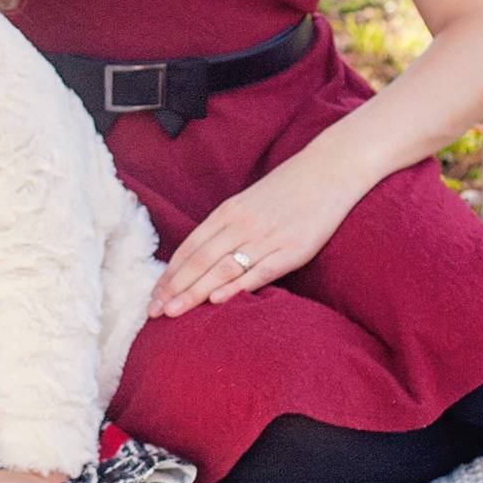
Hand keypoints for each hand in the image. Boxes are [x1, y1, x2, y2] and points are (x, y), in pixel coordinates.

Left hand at [148, 148, 364, 317]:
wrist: (329, 170)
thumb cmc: (287, 188)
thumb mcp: (248, 202)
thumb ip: (226, 227)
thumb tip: (202, 256)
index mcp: (228, 212)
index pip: (190, 248)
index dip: (169, 274)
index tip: (153, 296)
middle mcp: (242, 224)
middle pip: (200, 261)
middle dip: (173, 289)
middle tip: (153, 312)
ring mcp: (267, 237)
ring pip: (222, 269)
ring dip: (194, 293)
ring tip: (173, 313)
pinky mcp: (293, 250)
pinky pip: (260, 271)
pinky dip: (237, 286)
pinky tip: (218, 300)